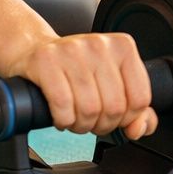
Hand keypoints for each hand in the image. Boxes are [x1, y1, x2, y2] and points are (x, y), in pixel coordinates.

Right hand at [10, 33, 156, 139]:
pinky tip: (61, 116)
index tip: (112, 117)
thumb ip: (136, 110)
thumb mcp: (112, 83)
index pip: (139, 99)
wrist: (33, 49)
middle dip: (101, 125)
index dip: (126, 119)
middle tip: (90, 120)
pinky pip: (63, 106)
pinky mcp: (46, 61)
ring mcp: (72, 50)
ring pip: (89, 110)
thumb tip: (139, 129)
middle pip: (114, 108)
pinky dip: (63, 120)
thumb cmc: (75, 69)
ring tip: (75, 118)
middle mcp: (99, 44)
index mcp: (123, 47)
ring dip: (81, 125)